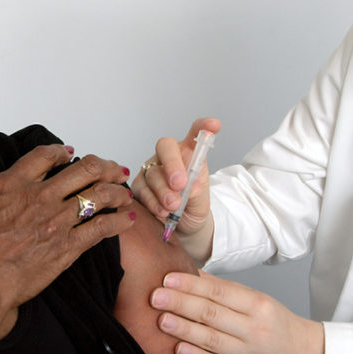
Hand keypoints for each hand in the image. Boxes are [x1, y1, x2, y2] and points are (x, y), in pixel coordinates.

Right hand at [0, 139, 136, 312]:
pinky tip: (127, 220)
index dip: (61, 151)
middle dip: (103, 167)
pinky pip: (101, 228)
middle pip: (83, 170)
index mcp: (11, 183)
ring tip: (125, 193)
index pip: (45, 156)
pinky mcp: (67, 248)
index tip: (69, 153)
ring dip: (116, 191)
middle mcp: (39, 197)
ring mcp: (56, 222)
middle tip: (113, 170)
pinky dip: (118, 222)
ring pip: (97, 196)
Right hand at [131, 117, 220, 234]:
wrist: (184, 227)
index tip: (214, 125)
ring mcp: (151, 169)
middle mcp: (168, 157)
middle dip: (172, 164)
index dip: (203, 127)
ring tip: (174, 206)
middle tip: (180, 184)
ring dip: (164, 191)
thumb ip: (196, 191)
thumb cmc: (193, 206)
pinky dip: (153, 202)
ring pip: (153, 172)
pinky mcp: (139, 185)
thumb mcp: (201, 200)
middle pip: (165, 147)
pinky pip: (142, 189)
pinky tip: (162, 211)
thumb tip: (190, 188)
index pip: (195, 134)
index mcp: (188, 154)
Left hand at [150, 271, 323, 353]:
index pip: (219, 292)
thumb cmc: (270, 321)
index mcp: (257, 304)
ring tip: (162, 320)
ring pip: (213, 340)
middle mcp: (256, 329)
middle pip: (213, 314)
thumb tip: (187, 272)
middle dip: (181, 304)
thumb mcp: (253, 298)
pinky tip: (179, 349)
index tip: (168, 279)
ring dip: (184, 329)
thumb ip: (221, 288)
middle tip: (156, 297)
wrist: (300, 352)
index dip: (191, 285)